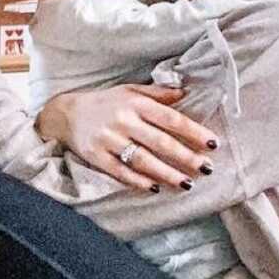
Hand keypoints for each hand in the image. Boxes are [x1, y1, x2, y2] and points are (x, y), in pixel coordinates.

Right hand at [37, 84, 219, 191]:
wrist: (65, 113)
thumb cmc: (105, 103)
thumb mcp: (130, 91)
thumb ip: (158, 94)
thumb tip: (186, 93)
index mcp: (135, 103)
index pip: (170, 119)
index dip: (193, 131)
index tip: (212, 143)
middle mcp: (123, 121)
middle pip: (160, 142)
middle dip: (186, 157)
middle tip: (207, 168)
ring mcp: (109, 140)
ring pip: (143, 160)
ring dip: (167, 173)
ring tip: (187, 183)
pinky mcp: (96, 156)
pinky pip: (121, 171)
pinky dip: (138, 181)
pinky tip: (155, 188)